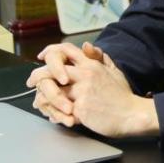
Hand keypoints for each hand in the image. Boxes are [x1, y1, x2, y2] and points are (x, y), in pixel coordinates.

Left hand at [27, 42, 158, 136]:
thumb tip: (86, 46)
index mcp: (91, 65)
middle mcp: (85, 75)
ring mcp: (82, 92)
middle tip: (30, 82)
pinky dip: (53, 114)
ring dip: (42, 98)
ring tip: (39, 103)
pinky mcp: (80, 109)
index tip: (42, 57)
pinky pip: (59, 110)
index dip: (51, 51)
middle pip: (51, 70)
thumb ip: (99, 58)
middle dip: (36, 76)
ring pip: (51, 91)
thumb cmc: (123, 95)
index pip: (66, 50)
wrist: (132, 114)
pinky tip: (53, 116)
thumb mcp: (113, 70)